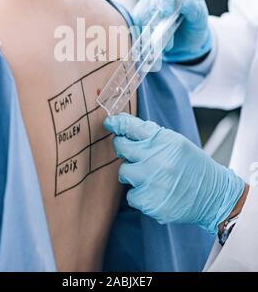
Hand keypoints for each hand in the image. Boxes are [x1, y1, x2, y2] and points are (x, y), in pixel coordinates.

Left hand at [104, 114, 244, 234]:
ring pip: (124, 172)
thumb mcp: (176, 142)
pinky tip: (156, 192)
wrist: (213, 195)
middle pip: (121, 147)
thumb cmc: (192, 165)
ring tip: (152, 177)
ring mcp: (152, 181)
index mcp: (163, 140)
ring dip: (133, 174)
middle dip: (123, 149)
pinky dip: (140, 195)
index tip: (110, 122)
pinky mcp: (150, 202)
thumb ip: (151, 135)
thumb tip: (123, 125)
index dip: (117, 123)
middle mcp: (156, 158)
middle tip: (135, 154)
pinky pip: (131, 195)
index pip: (131, 126)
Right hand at [133, 0, 211, 62]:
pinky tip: (156, 48)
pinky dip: (146, 42)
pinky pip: (137, 32)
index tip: (168, 10)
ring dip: (154, 36)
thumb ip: (195, 9)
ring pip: (142, 21)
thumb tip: (187, 1)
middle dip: (158, 23)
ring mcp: (144, 9)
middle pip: (150, 4)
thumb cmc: (193, 24)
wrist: (186, 41)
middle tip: (168, 38)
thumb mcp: (200, 18)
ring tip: (167, 45)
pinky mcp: (137, 24)